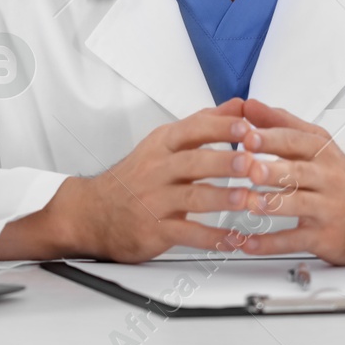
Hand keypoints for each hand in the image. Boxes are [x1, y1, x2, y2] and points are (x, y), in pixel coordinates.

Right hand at [0, 99, 256, 262]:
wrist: (91, 212)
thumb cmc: (135, 176)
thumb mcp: (164, 142)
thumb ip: (204, 124)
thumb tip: (239, 105)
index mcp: (162, 144)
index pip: (193, 129)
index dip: (221, 128)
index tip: (248, 128)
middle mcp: (158, 169)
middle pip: (194, 161)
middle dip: (225, 161)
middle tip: (252, 163)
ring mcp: (155, 200)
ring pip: (192, 197)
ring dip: (222, 199)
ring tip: (247, 200)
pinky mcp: (154, 229)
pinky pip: (186, 233)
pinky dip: (212, 238)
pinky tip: (233, 239)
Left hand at [233, 98, 344, 264]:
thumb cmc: (340, 178)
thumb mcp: (317, 144)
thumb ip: (281, 124)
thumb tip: (248, 106)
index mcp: (322, 152)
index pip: (296, 141)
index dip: (272, 138)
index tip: (248, 136)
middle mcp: (327, 178)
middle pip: (298, 171)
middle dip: (272, 170)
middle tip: (249, 169)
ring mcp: (327, 208)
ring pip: (298, 205)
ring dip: (271, 204)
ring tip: (247, 203)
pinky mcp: (325, 237)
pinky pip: (295, 240)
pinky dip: (270, 243)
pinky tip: (248, 242)